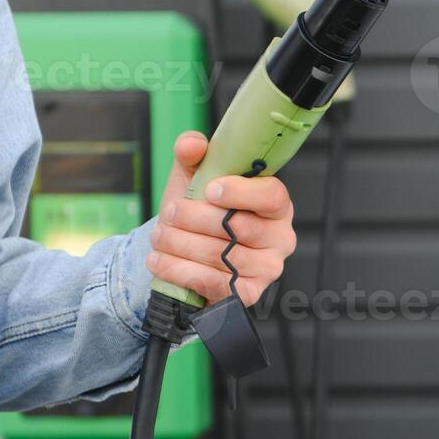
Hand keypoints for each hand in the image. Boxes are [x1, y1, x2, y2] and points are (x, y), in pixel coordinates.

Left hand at [146, 131, 297, 305]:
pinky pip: (212, 282)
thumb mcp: (194, 178)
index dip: (241, 193)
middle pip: (239, 227)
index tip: (209, 189)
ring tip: (158, 236)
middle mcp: (280, 237)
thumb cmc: (200, 212)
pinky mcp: (248, 293)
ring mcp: (267, 268)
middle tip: (168, 213)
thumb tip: (192, 144)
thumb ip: (192, 155)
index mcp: (276, 205)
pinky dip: (179, 270)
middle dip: (194, 218)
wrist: (189, 254)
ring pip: (220, 255)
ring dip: (180, 243)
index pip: (271, 197)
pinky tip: (159, 260)